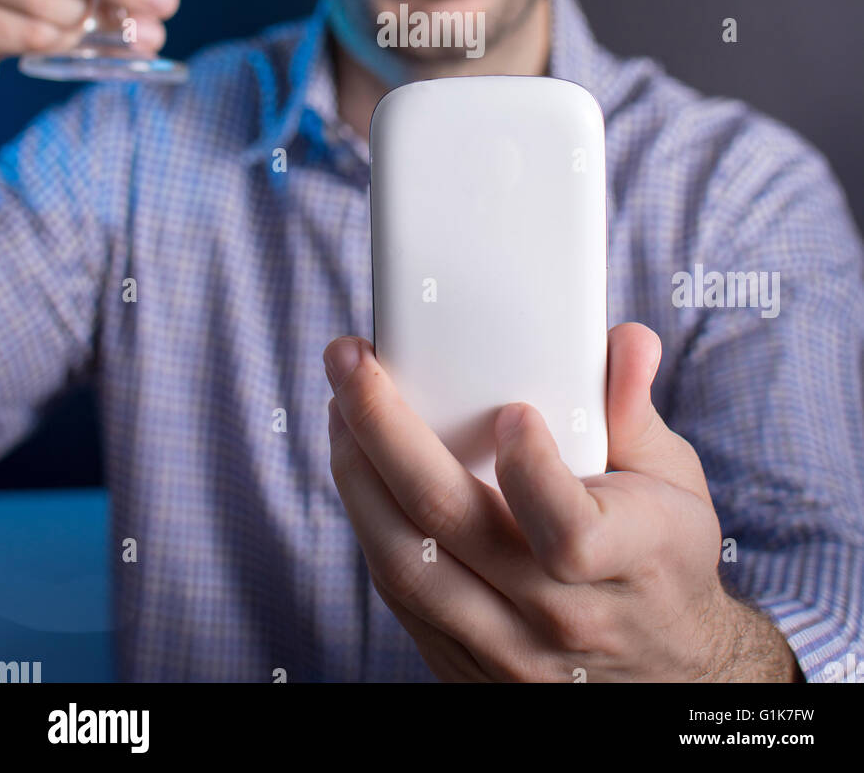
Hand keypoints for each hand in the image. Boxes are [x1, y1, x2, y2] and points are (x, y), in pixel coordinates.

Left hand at [324, 323, 798, 682]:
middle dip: (387, 432)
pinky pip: (398, 591)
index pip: (568, 533)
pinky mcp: (462, 662)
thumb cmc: (662, 559)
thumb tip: (627, 340)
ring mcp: (505, 649)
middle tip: (351, 362)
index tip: (513, 411)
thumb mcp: (674, 482)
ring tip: (339, 404)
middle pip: (451, 529)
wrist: (663, 673)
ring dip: (357, 475)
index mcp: (624, 563)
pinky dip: (369, 519)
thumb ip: (637, 408)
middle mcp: (558, 616)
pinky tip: (357, 462)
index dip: (533, 471)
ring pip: (407, 564)